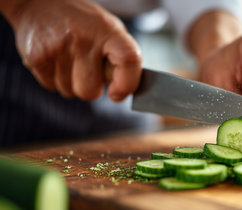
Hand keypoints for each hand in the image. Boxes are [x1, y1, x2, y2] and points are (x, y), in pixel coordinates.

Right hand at [6, 0, 141, 100]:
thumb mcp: (108, 28)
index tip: (117, 93)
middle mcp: (83, 38)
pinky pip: (51, 87)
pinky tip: (55, 60)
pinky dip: (54, 79)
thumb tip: (126, 89)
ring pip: (70, 92)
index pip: (128, 60)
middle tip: (87, 69)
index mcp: (107, 30)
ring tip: (69, 60)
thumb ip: (121, 56)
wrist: (39, 3)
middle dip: (90, 87)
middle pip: (90, 91)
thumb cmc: (81, 22)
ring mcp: (58, 48)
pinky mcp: (37, 57)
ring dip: (71, 83)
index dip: (126, 84)